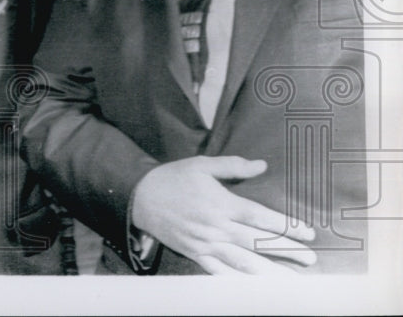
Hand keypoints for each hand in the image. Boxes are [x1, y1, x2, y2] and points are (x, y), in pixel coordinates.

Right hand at [131, 156, 316, 273]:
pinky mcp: (195, 254)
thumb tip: (262, 165)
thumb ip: (233, 165)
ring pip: (244, 261)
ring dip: (271, 271)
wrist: (139, 197)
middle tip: (311, 258)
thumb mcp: (201, 164)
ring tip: (293, 279)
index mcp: (221, 203)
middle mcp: (216, 227)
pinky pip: (220, 272)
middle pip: (258, 242)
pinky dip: (239, 280)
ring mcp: (206, 244)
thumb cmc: (172, 178)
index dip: (287, 226)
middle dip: (288, 251)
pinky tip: (256, 286)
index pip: (261, 217)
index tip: (308, 232)